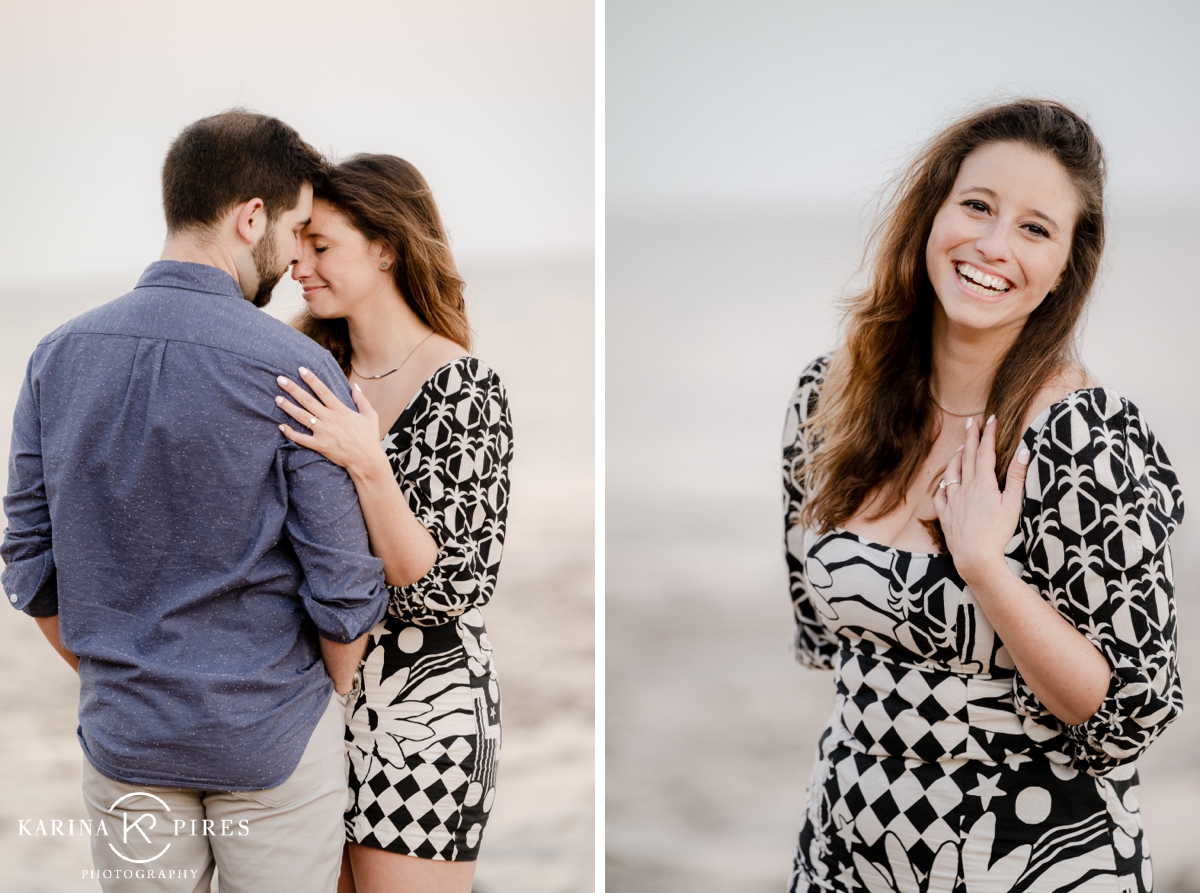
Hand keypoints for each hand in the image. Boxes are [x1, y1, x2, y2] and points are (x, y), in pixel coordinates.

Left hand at [276, 367, 384, 478]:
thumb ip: (362, 399)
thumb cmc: (369, 437)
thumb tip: (355, 386)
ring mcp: (323, 432)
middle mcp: (330, 419)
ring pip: (302, 417)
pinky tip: (281, 426)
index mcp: (341, 410)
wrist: (367, 460)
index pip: (323, 391)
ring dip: (288, 407)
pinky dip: (290, 433)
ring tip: (277, 399)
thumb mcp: (370, 415)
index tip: (301, 370)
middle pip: (308, 401)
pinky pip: (301, 438)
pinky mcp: (320, 446)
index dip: (311, 379)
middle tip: (280, 379)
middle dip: (293, 389)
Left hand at [933, 415, 1030, 585]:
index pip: (986, 453)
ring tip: (961, 448)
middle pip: (968, 458)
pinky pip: (941, 494)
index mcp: (984, 484)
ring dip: (957, 458)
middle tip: (971, 422)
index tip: (990, 419)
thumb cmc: (998, 533)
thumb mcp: (1013, 504)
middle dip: (971, 438)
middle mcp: (965, 488)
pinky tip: (945, 482)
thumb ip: (1017, 477)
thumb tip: (1024, 451)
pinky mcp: (946, 515)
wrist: (975, 557)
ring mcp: (953, 501)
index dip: (988, 435)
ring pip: (952, 473)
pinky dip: (943, 484)